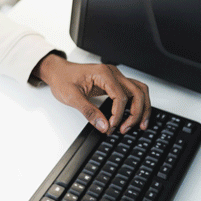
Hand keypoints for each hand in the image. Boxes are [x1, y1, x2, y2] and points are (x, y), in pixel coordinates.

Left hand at [34, 53, 150, 133]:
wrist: (57, 72)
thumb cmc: (63, 79)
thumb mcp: (71, 97)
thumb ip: (88, 111)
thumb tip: (103, 126)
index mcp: (103, 73)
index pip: (120, 96)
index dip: (118, 114)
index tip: (112, 126)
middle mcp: (113, 73)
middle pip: (137, 92)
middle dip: (136, 113)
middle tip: (127, 128)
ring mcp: (115, 77)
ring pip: (139, 91)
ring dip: (143, 108)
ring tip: (141, 125)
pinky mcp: (114, 83)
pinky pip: (133, 92)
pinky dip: (137, 104)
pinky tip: (135, 116)